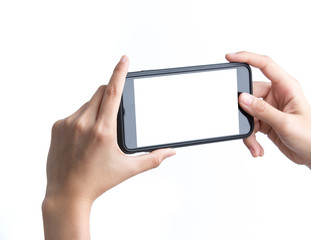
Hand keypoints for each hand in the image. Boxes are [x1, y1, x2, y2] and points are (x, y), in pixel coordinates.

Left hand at [42, 56, 175, 239]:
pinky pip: (75, 112)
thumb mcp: (128, 169)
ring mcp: (68, 124)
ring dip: (97, 108)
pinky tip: (84, 137)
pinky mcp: (57, 126)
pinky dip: (84, 117)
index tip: (124, 59)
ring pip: (88, 102)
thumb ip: (153, 159)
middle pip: (100, 92)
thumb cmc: (98, 181)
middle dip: (111, 93)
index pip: (112, 92)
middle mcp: (83, 123)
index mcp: (103, 131)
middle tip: (114, 113)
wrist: (66, 193)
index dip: (119, 73)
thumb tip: (171, 152)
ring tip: (98, 132)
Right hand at [226, 51, 310, 165]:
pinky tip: (257, 147)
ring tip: (254, 143)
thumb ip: (262, 110)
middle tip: (245, 124)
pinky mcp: (266, 120)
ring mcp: (270, 107)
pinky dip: (250, 136)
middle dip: (245, 112)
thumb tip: (242, 98)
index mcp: (287, 87)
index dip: (247, 57)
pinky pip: (250, 124)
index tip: (230, 57)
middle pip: (250, 93)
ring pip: (248, 112)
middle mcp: (277, 94)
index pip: (265, 64)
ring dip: (249, 130)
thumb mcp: (285, 123)